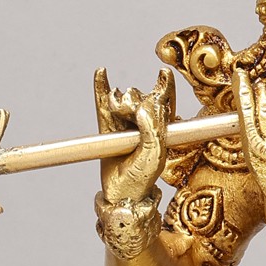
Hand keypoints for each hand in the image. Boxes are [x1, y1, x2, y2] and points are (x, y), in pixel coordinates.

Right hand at [95, 66, 172, 205]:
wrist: (120, 192)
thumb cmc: (142, 176)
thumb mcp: (156, 152)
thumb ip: (154, 126)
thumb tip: (143, 103)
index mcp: (161, 127)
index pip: (164, 100)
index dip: (164, 85)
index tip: (164, 74)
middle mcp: (144, 122)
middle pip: (140, 96)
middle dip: (135, 99)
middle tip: (133, 113)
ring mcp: (124, 122)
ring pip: (123, 98)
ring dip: (120, 101)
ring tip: (120, 112)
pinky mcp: (106, 125)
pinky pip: (102, 101)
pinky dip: (101, 86)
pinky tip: (101, 72)